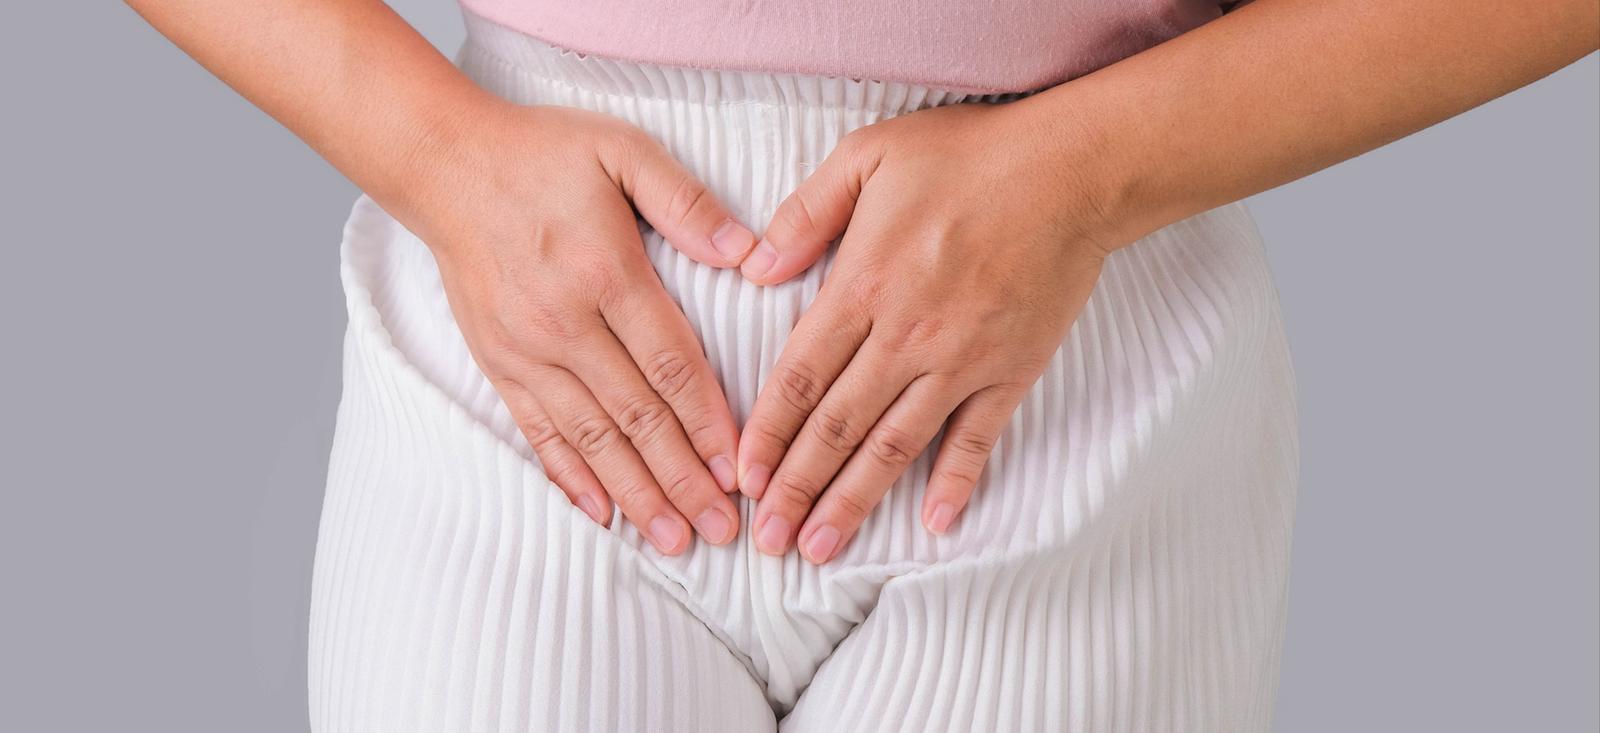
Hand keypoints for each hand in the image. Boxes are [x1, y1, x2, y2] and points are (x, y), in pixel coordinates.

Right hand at [404, 101, 758, 554]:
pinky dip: (569, 476)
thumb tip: (746, 251)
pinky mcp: (498, 362)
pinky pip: (538, 430)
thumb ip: (685, 201)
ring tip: (672, 539)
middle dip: (682, 478)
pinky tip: (600, 512)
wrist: (445, 166)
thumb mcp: (622, 151)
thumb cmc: (543, 154)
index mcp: (603, 270)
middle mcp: (563, 322)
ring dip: (634, 492)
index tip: (739, 469)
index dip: (706, 422)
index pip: (668, 363)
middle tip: (722, 529)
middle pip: (635, 415)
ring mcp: (525, 349)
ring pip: (589, 436)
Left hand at [735, 100, 1120, 562]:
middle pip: (838, 427)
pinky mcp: (1012, 369)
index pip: (800, 377)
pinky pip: (977, 438)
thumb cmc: (968, 154)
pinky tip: (934, 524)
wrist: (1072, 169)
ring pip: (895, 445)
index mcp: (863, 285)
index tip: (744, 479)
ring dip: (854, 500)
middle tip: (768, 541)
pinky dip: (956, 483)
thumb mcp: (866, 156)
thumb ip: (806, 213)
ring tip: (821, 548)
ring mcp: (962, 359)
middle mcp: (907, 335)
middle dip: (797, 488)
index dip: (767, 433)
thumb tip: (754, 269)